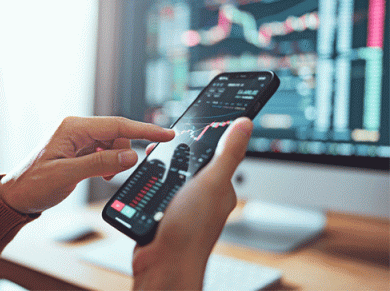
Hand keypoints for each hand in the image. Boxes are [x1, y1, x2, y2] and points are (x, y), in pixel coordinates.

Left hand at [0, 116, 173, 213]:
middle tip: (113, 174)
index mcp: (73, 128)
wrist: (17, 196)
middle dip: (122, 154)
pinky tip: (100, 174)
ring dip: (114, 161)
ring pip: (113, 145)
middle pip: (117, 135)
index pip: (117, 125)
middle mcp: (78, 129)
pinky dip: (109, 164)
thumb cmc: (34, 184)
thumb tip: (131, 156)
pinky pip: (105, 153)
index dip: (144, 130)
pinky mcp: (81, 150)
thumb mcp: (67, 175)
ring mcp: (80, 139)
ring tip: (102, 177)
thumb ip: (100, 164)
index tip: (166, 134)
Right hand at [131, 117, 252, 289]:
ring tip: (150, 159)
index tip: (191, 125)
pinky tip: (144, 180)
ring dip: (159, 167)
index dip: (203, 138)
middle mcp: (203, 196)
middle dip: (175, 152)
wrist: (163, 265)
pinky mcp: (164, 213)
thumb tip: (246, 124)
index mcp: (220, 188)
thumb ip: (228, 153)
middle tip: (162, 145)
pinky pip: (156, 190)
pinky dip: (149, 183)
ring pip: (170, 175)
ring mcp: (182, 205)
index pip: (216, 154)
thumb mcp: (212, 182)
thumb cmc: (191, 230)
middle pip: (189, 163)